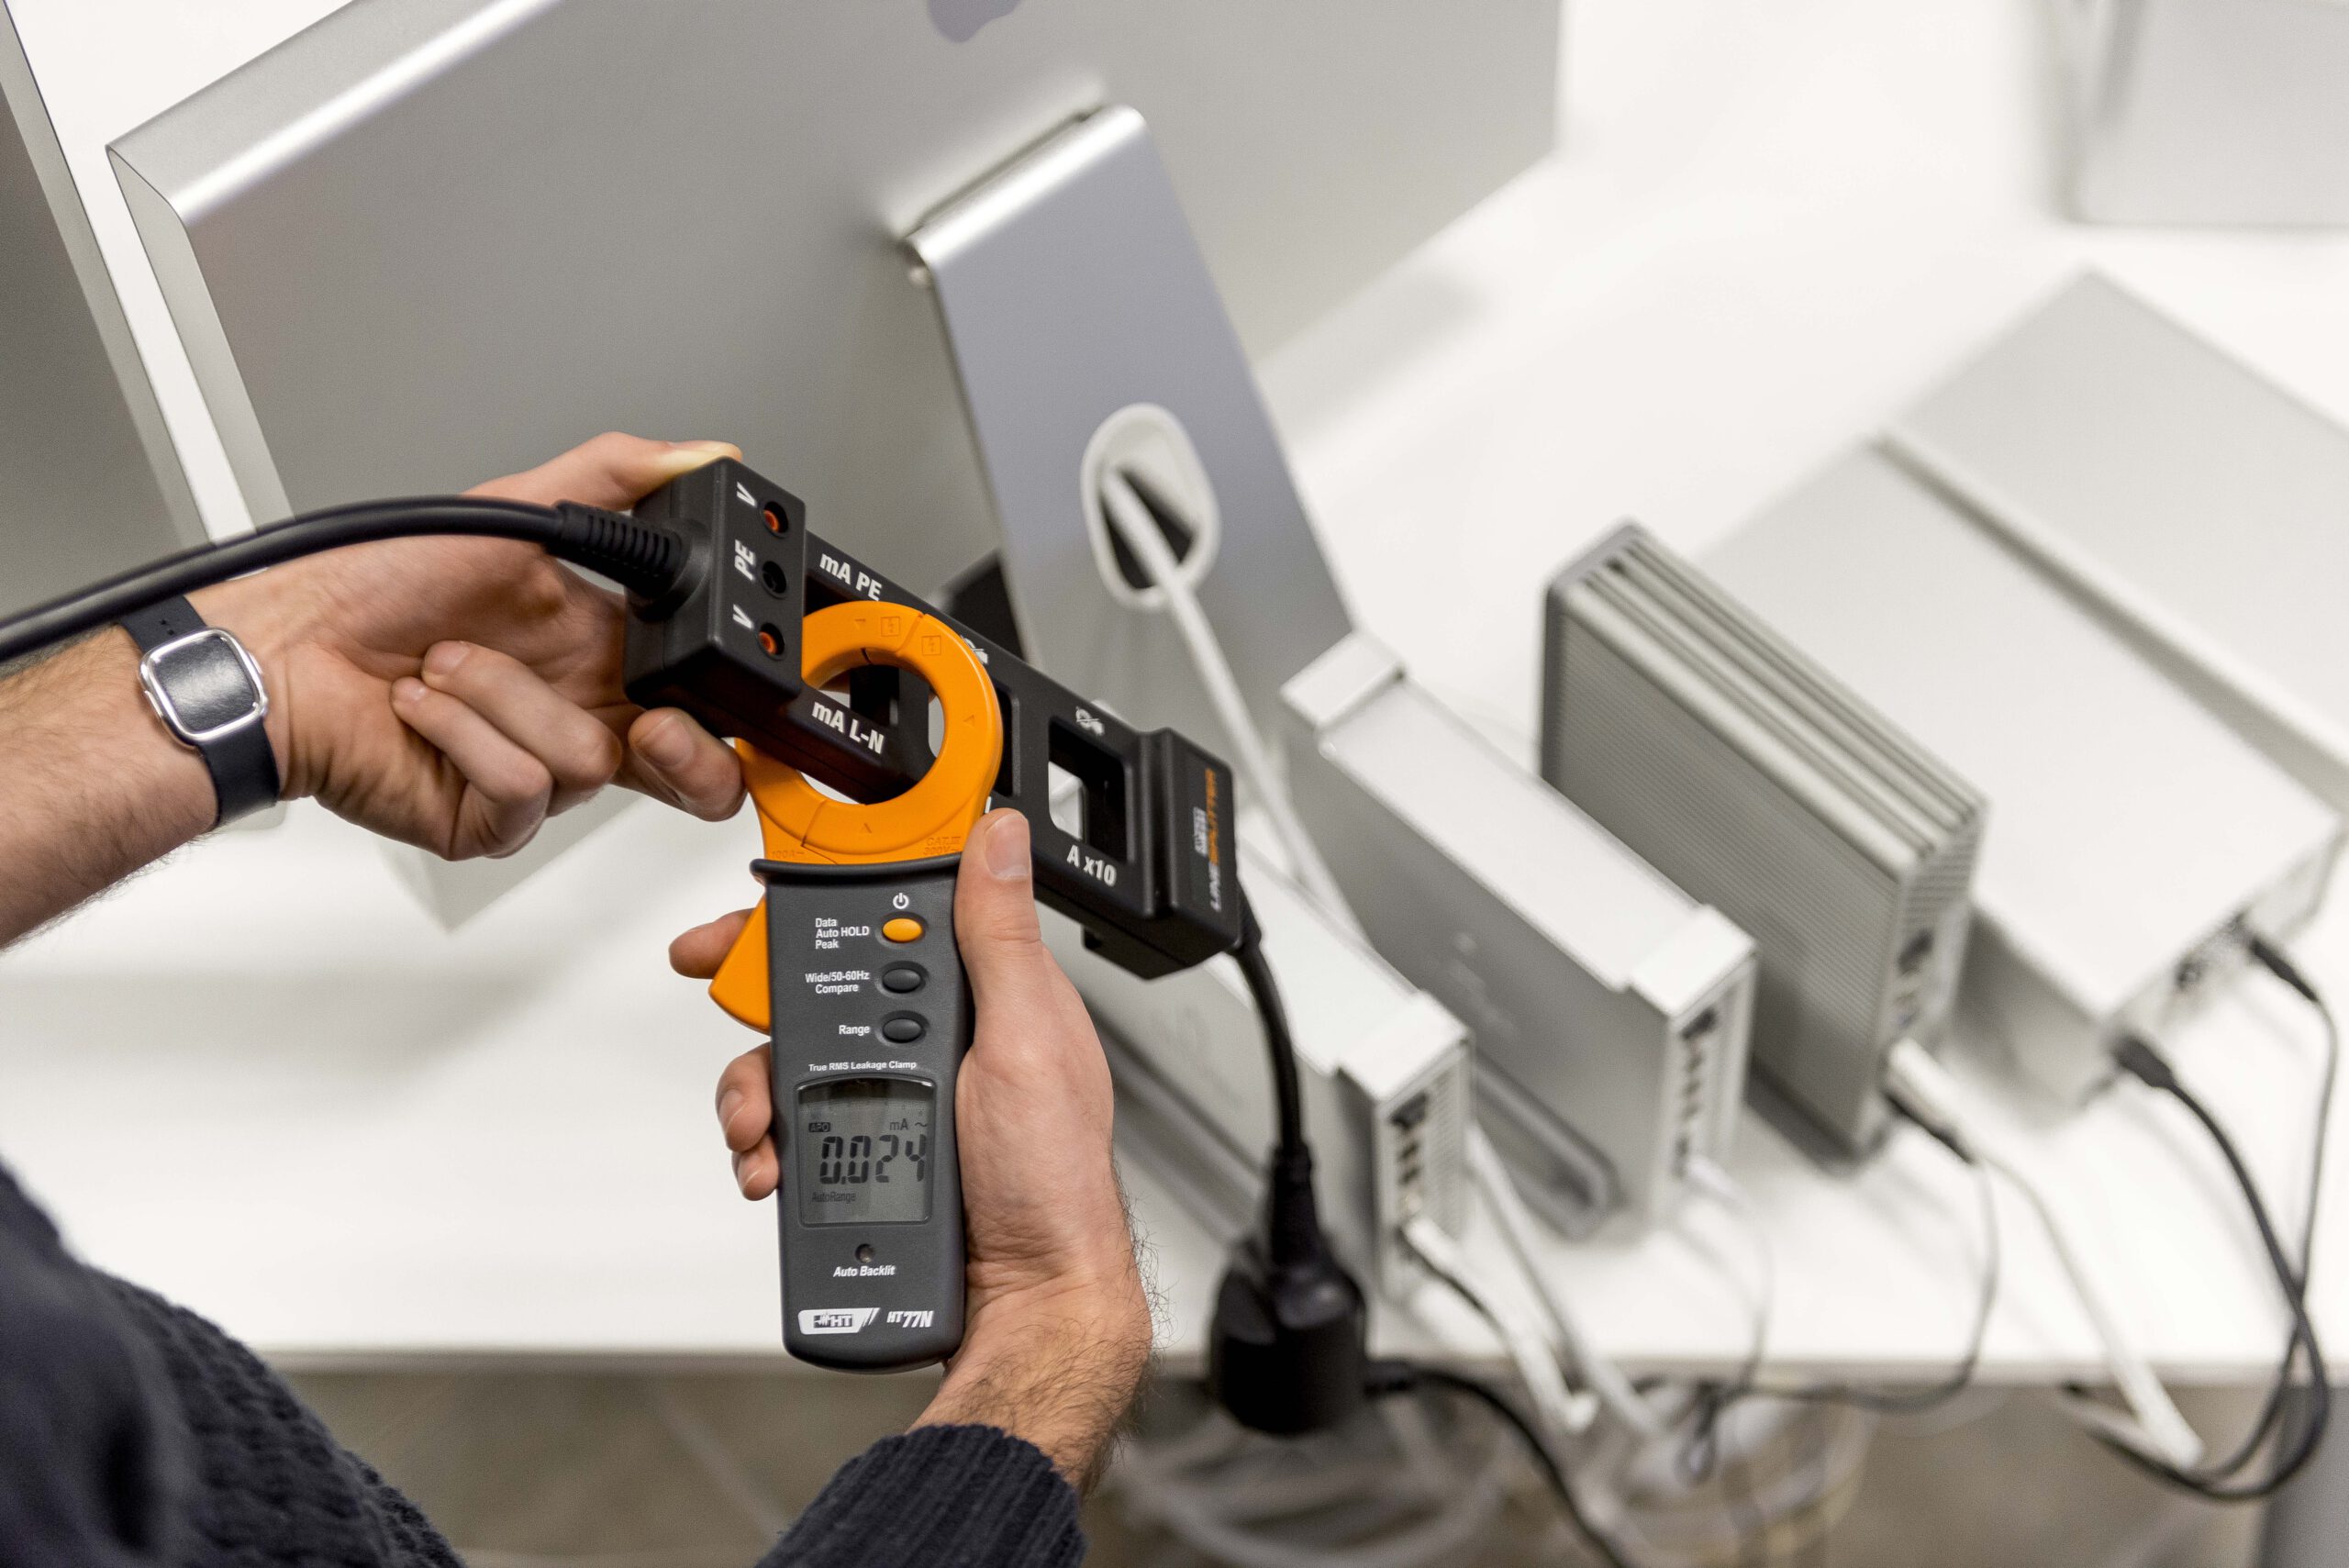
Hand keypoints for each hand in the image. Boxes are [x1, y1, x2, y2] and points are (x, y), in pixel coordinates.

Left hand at [198, 433, 746, 857]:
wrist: (275, 651)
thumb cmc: (366, 585)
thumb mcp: (511, 510)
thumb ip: (617, 478)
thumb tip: (705, 453)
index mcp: (597, 649)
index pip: (699, 694)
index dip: (723, 702)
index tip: (712, 675)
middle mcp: (571, 714)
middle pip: (686, 774)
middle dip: (688, 755)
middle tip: (649, 724)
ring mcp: (533, 774)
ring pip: (589, 762)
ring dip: (504, 698)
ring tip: (442, 666)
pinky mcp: (488, 820)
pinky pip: (524, 788)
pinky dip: (465, 734)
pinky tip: (420, 706)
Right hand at [676, 810, 1152, 1487]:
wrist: (1026, 1302)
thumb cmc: (1053, 1183)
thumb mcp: (1027, 1039)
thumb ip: (1001, 937)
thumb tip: (1000, 834)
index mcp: (985, 993)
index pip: (892, 915)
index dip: (824, 898)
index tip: (757, 902)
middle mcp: (938, 1039)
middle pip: (824, 987)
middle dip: (761, 1000)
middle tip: (721, 1004)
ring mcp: (899, 1097)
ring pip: (794, 1060)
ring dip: (756, 1085)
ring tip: (760, 1124)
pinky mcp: (867, 1151)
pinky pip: (794, 1128)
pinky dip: (765, 1142)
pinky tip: (770, 1164)